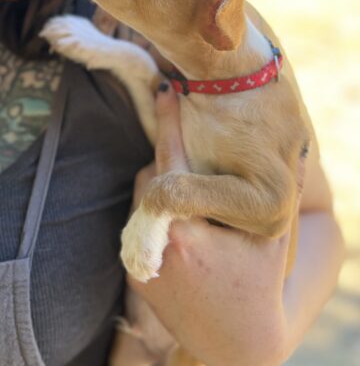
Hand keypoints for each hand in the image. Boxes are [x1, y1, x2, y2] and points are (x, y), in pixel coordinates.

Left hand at [127, 81, 303, 365]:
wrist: (234, 345)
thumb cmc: (258, 285)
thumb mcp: (272, 238)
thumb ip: (277, 193)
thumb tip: (295, 147)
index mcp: (188, 228)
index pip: (172, 159)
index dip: (169, 121)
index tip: (167, 89)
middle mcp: (156, 241)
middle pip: (154, 175)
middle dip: (173, 162)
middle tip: (196, 156)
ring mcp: (140, 257)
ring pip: (144, 197)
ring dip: (164, 189)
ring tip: (194, 198)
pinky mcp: (133, 270)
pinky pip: (140, 223)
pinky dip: (158, 215)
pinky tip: (185, 223)